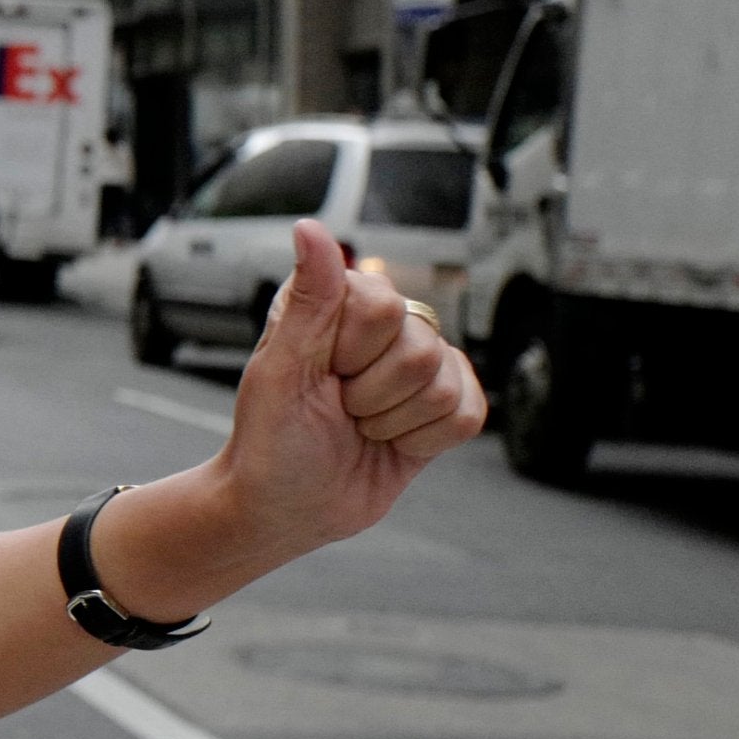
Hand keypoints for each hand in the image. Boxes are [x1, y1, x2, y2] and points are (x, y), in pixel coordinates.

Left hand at [219, 219, 486, 555]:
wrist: (286, 509)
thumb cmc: (270, 441)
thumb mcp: (279, 372)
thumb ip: (309, 300)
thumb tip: (309, 229)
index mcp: (335, 303)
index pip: (381, 306)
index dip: (349, 354)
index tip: (317, 376)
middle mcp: (381, 326)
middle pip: (419, 346)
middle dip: (371, 395)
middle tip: (336, 410)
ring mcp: (417, 364)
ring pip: (445, 382)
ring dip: (393, 421)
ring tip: (358, 428)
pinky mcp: (444, 404)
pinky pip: (468, 413)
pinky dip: (425, 441)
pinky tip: (391, 442)